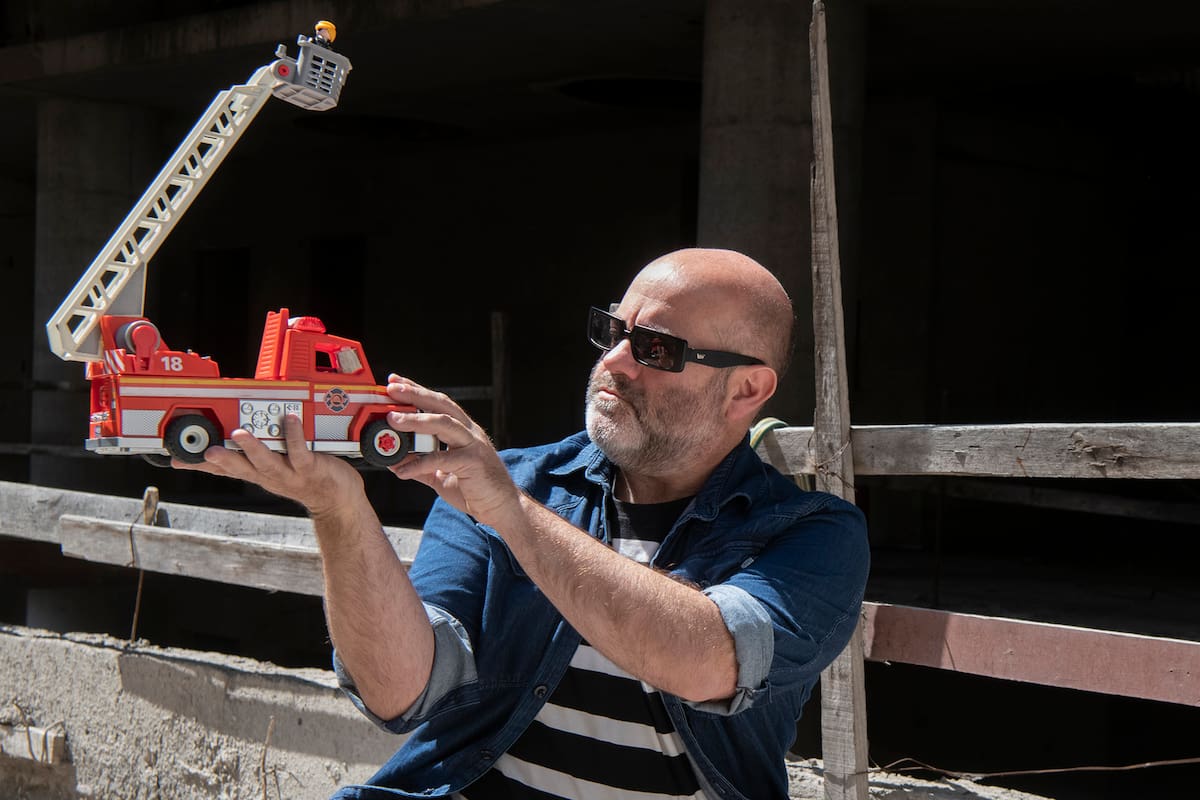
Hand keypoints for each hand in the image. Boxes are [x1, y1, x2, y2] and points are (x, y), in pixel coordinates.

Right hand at [173, 414, 363, 517]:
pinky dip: (294, 435)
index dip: (198, 465)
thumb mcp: (272, 470)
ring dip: (252, 449)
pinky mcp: (310, 468)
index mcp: (256, 473)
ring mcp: (289, 474)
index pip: (221, 469)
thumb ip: (252, 456)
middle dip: (221, 460)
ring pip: (267, 462)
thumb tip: (233, 436)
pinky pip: (300, 451)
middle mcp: (268, 475)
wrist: (337, 500)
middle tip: (204, 452)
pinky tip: (290, 419)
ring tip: (239, 433)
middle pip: (239, 468)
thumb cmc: (304, 479)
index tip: (176, 458)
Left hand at [384, 375, 520, 526]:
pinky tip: (401, 471)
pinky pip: (442, 459)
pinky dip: (419, 463)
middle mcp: (469, 432)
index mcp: (462, 430)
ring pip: (444, 423)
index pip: (438, 403)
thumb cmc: (474, 489)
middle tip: (391, 389)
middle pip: (441, 404)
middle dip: (415, 394)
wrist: (500, 507)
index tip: (395, 382)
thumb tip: (393, 460)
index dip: (416, 390)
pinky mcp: (473, 462)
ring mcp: (473, 445)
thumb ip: (419, 465)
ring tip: (393, 419)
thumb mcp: (440, 475)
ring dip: (416, 419)